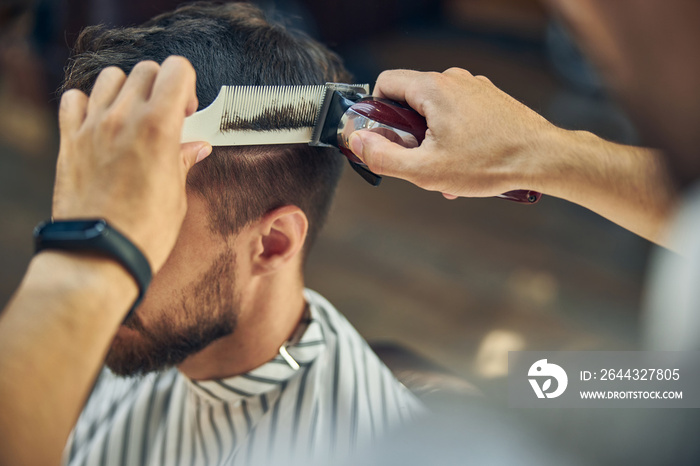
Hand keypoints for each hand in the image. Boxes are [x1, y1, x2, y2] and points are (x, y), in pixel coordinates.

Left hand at [52, 56, 211, 271]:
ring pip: (110, 78)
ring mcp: (93, 126)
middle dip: (161, 87)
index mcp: (159, 127)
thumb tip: (196, 147)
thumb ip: (183, 161)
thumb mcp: (176, 195)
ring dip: (126, 91)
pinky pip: (74, 99)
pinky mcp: (70, 141)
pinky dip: (87, 103)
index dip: (187, 86)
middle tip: (165, 116)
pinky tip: (100, 123)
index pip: (177, 70)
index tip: (187, 110)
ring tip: (132, 117)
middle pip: (146, 71)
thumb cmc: (143, 230)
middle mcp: (124, 118)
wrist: (101, 252)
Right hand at [348, 68, 557, 197]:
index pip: (385, 84)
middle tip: (418, 163)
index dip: (375, 113)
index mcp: (434, 88)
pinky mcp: (490, 99)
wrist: (544, 158)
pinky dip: (453, 138)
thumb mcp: (426, 170)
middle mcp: (454, 79)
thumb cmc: (490, 162)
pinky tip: (465, 164)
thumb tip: (358, 142)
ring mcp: (475, 87)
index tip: (382, 139)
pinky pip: (458, 115)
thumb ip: (384, 156)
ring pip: (435, 111)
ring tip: (446, 170)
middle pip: (410, 101)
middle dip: (407, 134)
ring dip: (431, 141)